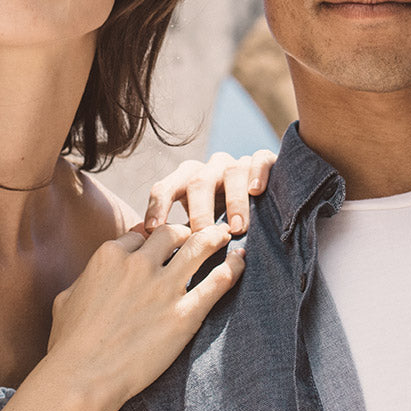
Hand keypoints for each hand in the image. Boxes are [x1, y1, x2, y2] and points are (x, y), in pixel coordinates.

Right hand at [45, 223, 243, 410]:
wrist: (81, 377)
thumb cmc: (68, 345)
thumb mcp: (67, 298)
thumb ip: (85, 278)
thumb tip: (92, 275)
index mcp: (110, 256)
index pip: (140, 235)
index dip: (152, 238)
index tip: (163, 243)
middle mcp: (139, 264)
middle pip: (171, 233)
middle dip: (185, 231)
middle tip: (198, 234)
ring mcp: (163, 287)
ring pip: (198, 246)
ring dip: (214, 237)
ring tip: (225, 234)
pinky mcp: (183, 314)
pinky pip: (216, 282)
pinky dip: (232, 267)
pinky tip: (240, 260)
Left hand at [143, 149, 276, 233]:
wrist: (261, 204)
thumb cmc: (221, 224)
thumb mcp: (197, 228)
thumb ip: (177, 236)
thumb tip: (146, 250)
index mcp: (186, 181)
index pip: (165, 188)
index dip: (158, 207)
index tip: (152, 230)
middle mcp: (209, 169)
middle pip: (198, 182)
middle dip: (199, 210)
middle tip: (202, 235)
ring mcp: (236, 163)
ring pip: (231, 172)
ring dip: (233, 201)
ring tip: (237, 228)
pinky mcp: (264, 160)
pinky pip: (260, 160)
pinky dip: (258, 173)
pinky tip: (256, 191)